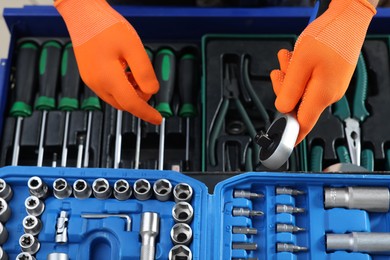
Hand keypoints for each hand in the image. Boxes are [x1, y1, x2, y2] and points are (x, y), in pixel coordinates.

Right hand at [55, 0, 161, 124]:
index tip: (158, 119)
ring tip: (135, 72)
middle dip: (140, 99)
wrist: (82, 13)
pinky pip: (109, 91)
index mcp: (108, 78)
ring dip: (130, 93)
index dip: (147, 113)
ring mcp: (91, 81)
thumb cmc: (106, 26)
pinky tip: (126, 72)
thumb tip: (151, 91)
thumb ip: (144, 72)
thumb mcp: (133, 47)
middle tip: (146, 81)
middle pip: (125, 104)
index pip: (132, 104)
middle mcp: (97, 83)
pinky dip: (121, 88)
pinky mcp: (89, 76)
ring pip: (116, 99)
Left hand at [270, 0, 374, 143]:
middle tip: (279, 72)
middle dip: (283, 90)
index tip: (281, 144)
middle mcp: (328, 94)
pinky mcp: (330, 78)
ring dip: (289, 76)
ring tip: (287, 58)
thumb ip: (289, 90)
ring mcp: (330, 86)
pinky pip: (308, 81)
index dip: (290, 135)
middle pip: (296, 104)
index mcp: (322, 94)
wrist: (349, 18)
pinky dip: (298, 72)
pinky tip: (294, 58)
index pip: (303, 124)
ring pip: (300, 90)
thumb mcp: (301, 64)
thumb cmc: (330, 35)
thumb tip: (281, 109)